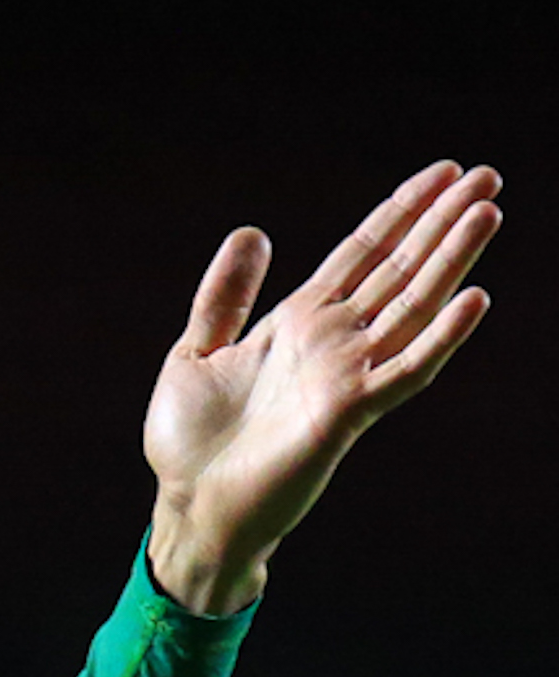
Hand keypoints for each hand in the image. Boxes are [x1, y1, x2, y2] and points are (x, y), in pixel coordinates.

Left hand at [142, 161, 501, 613]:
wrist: (189, 505)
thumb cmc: (190, 440)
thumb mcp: (197, 351)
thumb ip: (225, 296)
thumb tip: (253, 231)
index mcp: (298, 321)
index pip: (363, 252)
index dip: (401, 210)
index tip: (445, 171)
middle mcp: (332, 341)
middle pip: (399, 268)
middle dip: (441, 221)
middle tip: (488, 175)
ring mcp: (345, 375)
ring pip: (412, 306)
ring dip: (451, 260)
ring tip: (487, 213)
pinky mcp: (348, 414)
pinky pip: (405, 370)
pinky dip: (440, 337)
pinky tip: (474, 300)